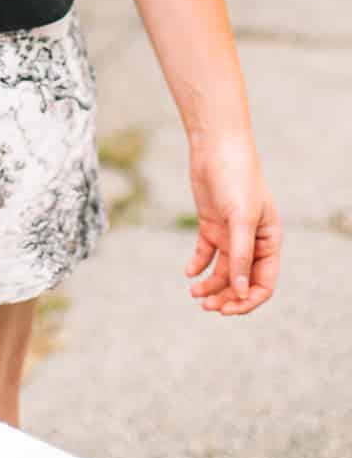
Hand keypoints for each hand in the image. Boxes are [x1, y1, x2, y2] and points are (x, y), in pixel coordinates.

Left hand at [185, 133, 281, 315]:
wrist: (216, 148)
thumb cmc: (237, 179)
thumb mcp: (241, 219)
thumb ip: (241, 256)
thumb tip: (240, 292)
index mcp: (269, 242)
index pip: (263, 283)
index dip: (248, 300)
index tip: (228, 309)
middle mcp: (251, 242)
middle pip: (241, 282)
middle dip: (226, 297)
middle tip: (206, 305)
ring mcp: (230, 234)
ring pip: (222, 271)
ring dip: (210, 285)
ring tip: (194, 292)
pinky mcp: (211, 225)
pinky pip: (206, 254)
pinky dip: (198, 265)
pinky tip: (188, 273)